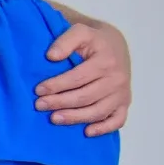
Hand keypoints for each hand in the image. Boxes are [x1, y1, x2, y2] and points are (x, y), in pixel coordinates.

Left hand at [38, 14, 130, 134]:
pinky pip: (118, 120)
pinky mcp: (124, 103)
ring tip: (53, 118)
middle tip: (39, 105)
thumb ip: (66, 41)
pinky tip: (87, 132)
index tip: (38, 90)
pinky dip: (104, 128)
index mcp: (106, 61)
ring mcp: (122, 93)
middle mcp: (117, 79)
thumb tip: (51, 56)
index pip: (78, 78)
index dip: (57, 85)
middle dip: (60, 102)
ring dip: (75, 118)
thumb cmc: (93, 41)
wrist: (115, 45)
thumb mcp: (80, 32)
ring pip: (98, 111)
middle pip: (85, 97)